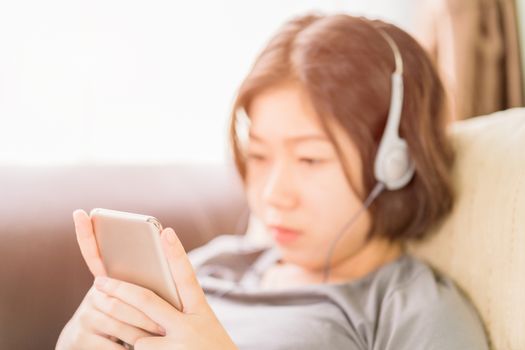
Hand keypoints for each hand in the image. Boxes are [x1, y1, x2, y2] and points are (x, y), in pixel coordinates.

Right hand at [56, 210, 164, 348]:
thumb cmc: (141, 324)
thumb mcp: (145, 303)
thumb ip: (149, 286)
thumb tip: (161, 266)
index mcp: (110, 282)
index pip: (94, 254)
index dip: (86, 234)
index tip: (80, 212)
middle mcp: (94, 295)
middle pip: (125, 297)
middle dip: (149, 314)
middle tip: (166, 324)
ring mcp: (84, 317)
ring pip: (123, 322)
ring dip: (146, 334)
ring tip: (161, 337)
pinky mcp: (80, 340)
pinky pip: (115, 345)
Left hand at [92, 226, 237, 349]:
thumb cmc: (210, 349)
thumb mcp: (203, 326)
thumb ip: (182, 313)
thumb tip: (145, 302)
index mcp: (201, 312)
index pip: (187, 277)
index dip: (176, 254)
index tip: (166, 232)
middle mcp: (190, 326)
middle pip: (147, 302)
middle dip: (119, 291)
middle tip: (100, 283)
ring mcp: (178, 346)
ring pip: (138, 338)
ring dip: (138, 343)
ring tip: (154, 347)